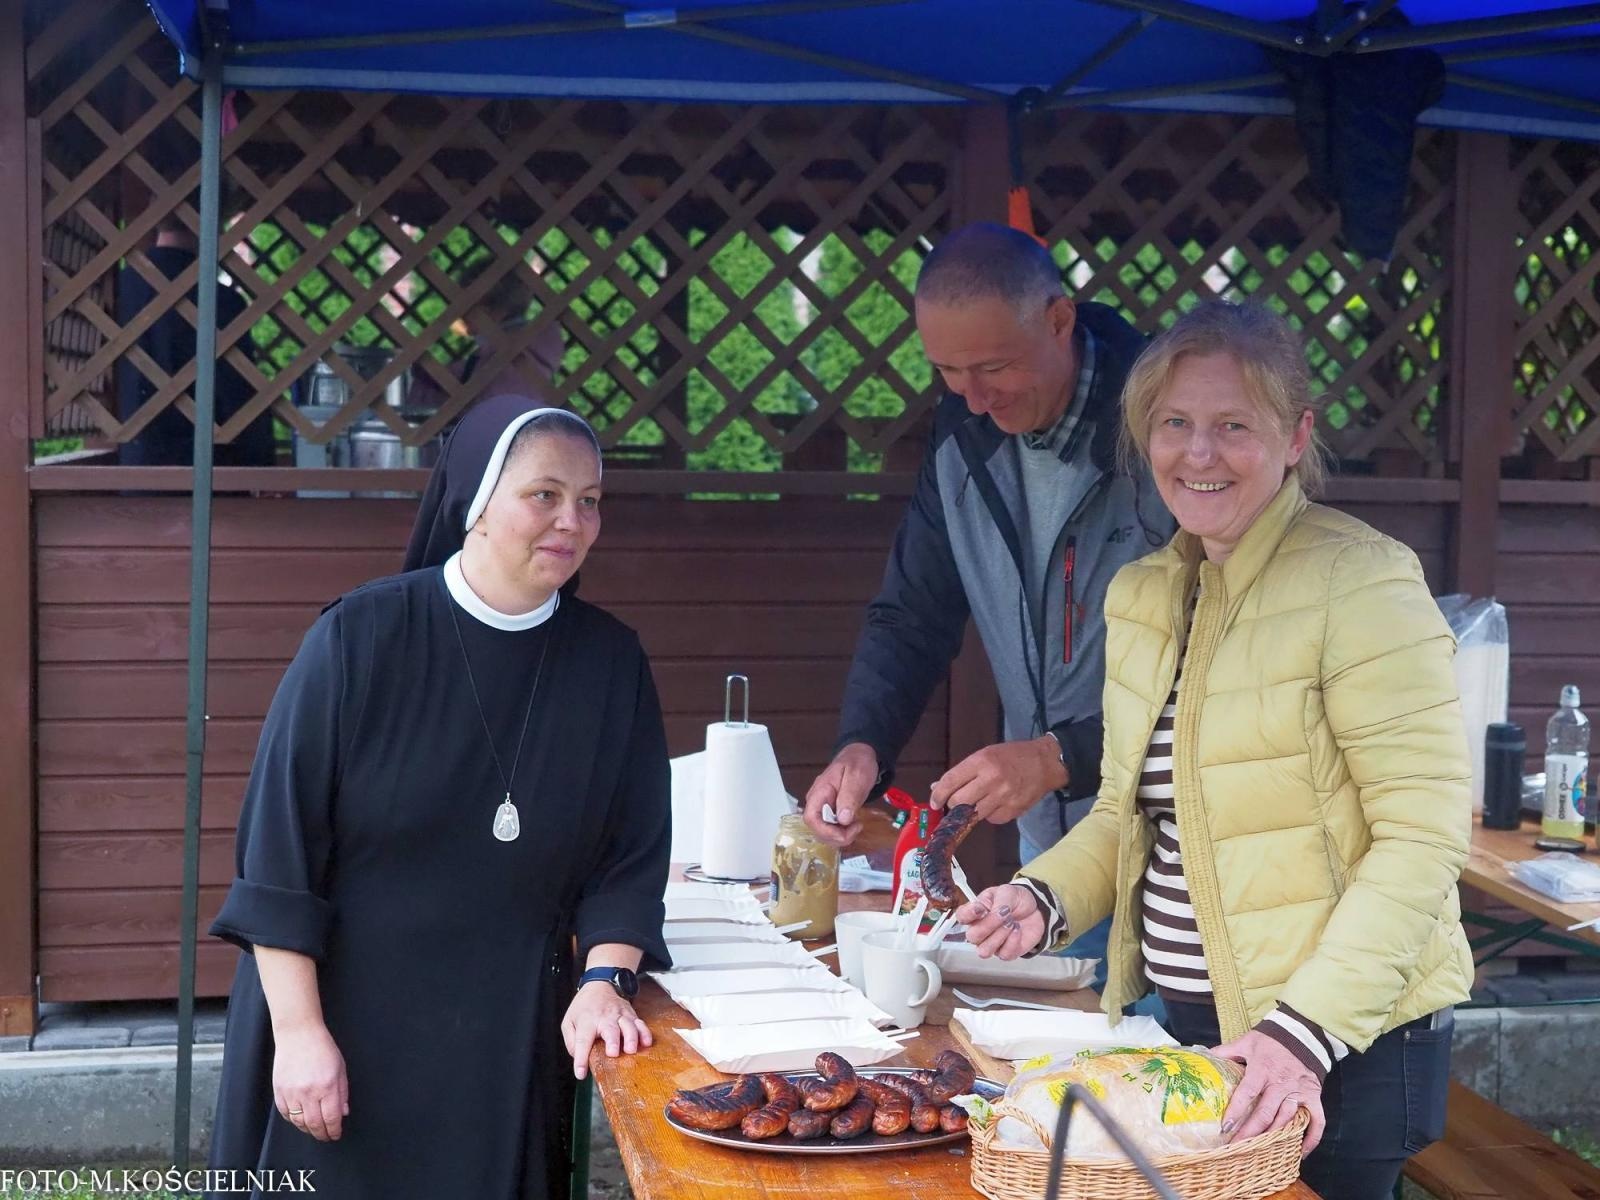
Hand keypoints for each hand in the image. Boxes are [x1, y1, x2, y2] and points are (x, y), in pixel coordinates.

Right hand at [272, 1022, 348, 1141]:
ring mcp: (291, 1093)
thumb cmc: (322, 1048)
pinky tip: (300, 1119)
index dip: (334, 1130)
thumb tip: (342, 1113)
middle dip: (322, 1134)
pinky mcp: (279, 1091)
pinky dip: (294, 1120)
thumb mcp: (340, 1068)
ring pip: (298, 1122)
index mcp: (327, 1086)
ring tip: (314, 1130)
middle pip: (314, 1125)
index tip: (335, 1134)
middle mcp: (308, 1092)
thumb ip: (342, 1092)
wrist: (298, 1035)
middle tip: (326, 1136)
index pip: (331, 1118)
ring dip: (308, 1130)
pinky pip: (286, 1114)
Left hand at [562, 982, 652, 1080]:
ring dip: (631, 1038)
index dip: (581, 1058)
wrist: (600, 984)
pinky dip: (645, 1033)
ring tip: (631, 1050)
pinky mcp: (631, 1015)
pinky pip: (640, 1024)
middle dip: (613, 1042)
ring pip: (628, 1026)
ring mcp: (620, 1015)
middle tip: (613, 1053)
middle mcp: (604, 1018)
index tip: (581, 1073)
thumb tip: (578, 1058)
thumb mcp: (569, 1022)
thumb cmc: (584, 1007)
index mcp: (586, 1021)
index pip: (582, 1041)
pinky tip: (646, 1042)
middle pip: (610, 1030)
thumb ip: (571, 1041)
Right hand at [803, 743, 878, 846]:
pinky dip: (843, 833)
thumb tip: (842, 819)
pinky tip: (854, 825)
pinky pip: (832, 829)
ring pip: (824, 833)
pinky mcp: (830, 813)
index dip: (825, 831)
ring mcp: (823, 808)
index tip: (844, 833)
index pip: (811, 818)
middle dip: (836, 836)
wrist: (860, 756)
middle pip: (817, 829)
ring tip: (857, 825)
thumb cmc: (858, 763)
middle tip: (857, 828)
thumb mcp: (857, 776)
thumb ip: (849, 796)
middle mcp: (817, 802)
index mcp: (820, 791)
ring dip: (840, 836)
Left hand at [929, 737, 1066, 823]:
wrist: (1045, 763)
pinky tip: (995, 804)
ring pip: (973, 814)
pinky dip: (989, 815)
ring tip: (979, 801)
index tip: (934, 803)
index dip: (938, 794)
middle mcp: (991, 779)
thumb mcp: (985, 754)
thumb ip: (962, 772)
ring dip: (971, 811)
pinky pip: (991, 820)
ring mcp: (1003, 797)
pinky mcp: (1013, 811)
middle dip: (954, 803)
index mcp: (982, 761)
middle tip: (958, 801)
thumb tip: (937, 787)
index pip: (951, 781)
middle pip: (959, 802)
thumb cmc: (1012, 756)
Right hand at [953, 883, 1045, 959]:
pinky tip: (1018, 930)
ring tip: (1012, 923)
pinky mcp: (1005, 952)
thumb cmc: (1016, 899)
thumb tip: (988, 913)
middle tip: (1005, 914)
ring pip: (984, 951)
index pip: (961, 916)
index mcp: (975, 912)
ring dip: (1000, 936)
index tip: (981, 909)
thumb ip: (996, 903)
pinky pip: (1003, 955)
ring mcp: (991, 943)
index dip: (968, 915)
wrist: (1036, 909)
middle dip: (989, 925)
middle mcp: (980, 929)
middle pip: (972, 936)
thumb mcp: (1006, 892)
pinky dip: (1013, 941)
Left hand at [1213, 1030, 1324, 1155]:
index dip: (1236, 1110)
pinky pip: (1316, 1121)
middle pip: (1265, 1112)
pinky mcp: (1314, 1096)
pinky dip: (1311, 1138)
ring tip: (1260, 1150)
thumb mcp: (1246, 1042)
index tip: (1225, 1127)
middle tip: (1238, 1146)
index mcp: (1262, 1068)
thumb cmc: (1270, 1040)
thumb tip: (1205, 1056)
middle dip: (1250, 1131)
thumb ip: (1227, 1051)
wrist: (1301, 1034)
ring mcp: (1299, 1091)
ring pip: (1287, 1119)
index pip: (1248, 1092)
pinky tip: (1300, 1152)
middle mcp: (1281, 1082)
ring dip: (1274, 1137)